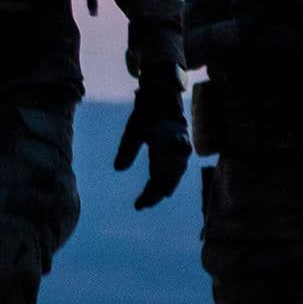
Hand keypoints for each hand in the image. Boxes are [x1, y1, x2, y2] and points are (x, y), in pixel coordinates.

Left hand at [115, 73, 189, 209]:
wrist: (165, 98)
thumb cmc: (146, 113)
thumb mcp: (133, 130)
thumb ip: (127, 150)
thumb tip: (118, 169)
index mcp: (163, 147)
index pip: (157, 178)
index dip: (149, 194)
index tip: (139, 205)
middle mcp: (175, 150)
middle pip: (167, 180)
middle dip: (155, 194)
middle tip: (142, 205)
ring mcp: (182, 149)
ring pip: (175, 176)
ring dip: (165, 188)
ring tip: (154, 199)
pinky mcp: (183, 148)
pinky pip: (180, 169)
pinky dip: (173, 180)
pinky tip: (167, 187)